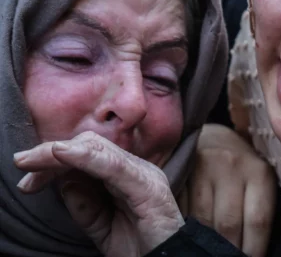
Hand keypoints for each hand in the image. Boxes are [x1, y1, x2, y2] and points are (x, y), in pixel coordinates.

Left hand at [13, 131, 183, 256]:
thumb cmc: (140, 248)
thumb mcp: (102, 227)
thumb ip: (85, 204)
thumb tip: (63, 181)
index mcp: (127, 175)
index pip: (88, 153)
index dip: (55, 160)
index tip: (28, 178)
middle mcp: (136, 168)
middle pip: (90, 144)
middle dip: (51, 153)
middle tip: (23, 165)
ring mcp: (143, 174)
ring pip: (99, 149)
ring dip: (60, 153)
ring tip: (33, 161)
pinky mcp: (147, 187)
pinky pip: (113, 166)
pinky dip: (86, 157)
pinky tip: (63, 155)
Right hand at [187, 124, 275, 256]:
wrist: (211, 137)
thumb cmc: (245, 169)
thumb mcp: (271, 184)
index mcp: (260, 172)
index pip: (259, 220)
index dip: (254, 250)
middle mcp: (233, 166)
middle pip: (228, 224)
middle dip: (229, 250)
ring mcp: (204, 167)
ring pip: (201, 219)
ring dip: (204, 241)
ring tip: (210, 251)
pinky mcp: (180, 170)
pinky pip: (180, 208)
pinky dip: (184, 226)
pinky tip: (190, 234)